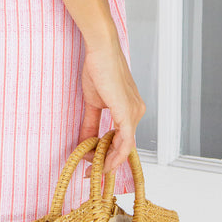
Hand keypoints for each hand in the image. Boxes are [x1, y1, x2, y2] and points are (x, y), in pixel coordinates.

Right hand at [77, 41, 145, 178]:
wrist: (101, 51)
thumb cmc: (98, 68)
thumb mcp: (93, 102)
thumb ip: (91, 124)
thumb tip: (84, 142)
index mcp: (131, 108)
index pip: (123, 138)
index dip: (109, 154)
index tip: (93, 163)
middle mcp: (137, 112)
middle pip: (124, 146)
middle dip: (107, 161)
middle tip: (90, 170)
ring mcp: (134, 113)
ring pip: (125, 147)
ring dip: (108, 160)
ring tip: (92, 167)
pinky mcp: (128, 114)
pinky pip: (124, 142)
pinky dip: (114, 155)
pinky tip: (102, 162)